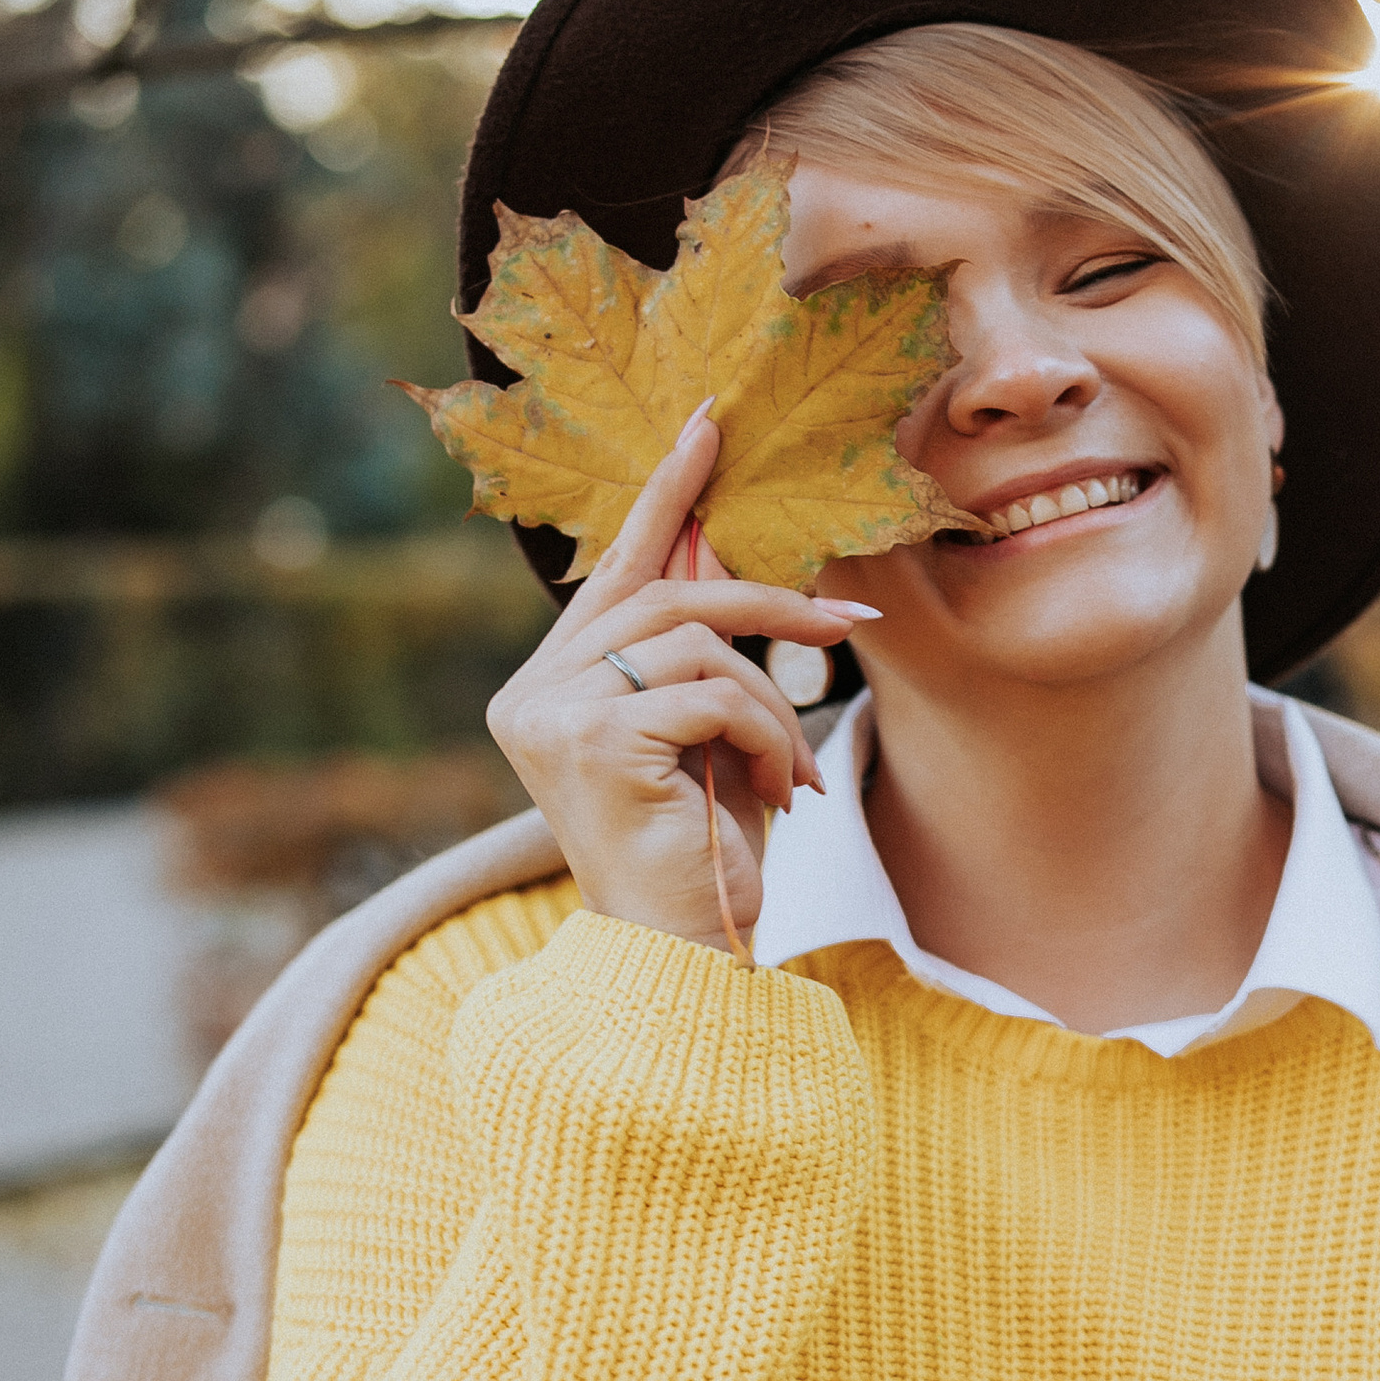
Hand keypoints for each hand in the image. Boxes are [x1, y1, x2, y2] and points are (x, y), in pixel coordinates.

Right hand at [486, 412, 879, 951]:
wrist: (685, 955)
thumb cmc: (702, 851)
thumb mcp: (707, 730)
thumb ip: (703, 645)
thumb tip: (723, 541)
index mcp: (546, 686)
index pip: (612, 571)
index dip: (666, 496)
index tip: (711, 424)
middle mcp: (531, 694)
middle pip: (665, 597)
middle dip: (769, 606)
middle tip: (848, 627)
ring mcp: (553, 716)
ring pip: (698, 644)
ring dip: (771, 704)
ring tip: (788, 770)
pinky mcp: (595, 742)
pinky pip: (713, 693)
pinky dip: (764, 736)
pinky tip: (775, 791)